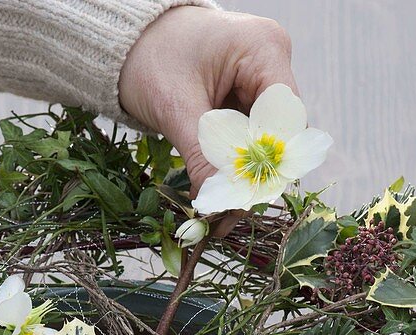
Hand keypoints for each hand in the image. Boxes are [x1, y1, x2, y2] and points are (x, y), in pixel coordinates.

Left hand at [119, 7, 298, 195]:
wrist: (130, 40)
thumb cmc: (149, 57)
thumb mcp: (174, 108)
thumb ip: (202, 155)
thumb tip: (219, 202)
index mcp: (263, 48)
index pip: (285, 115)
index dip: (270, 157)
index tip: (245, 194)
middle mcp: (272, 58)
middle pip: (279, 128)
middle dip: (253, 170)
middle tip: (227, 212)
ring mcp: (262, 74)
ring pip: (265, 135)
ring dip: (241, 168)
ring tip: (217, 204)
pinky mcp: (248, 90)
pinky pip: (249, 131)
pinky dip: (232, 157)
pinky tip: (214, 182)